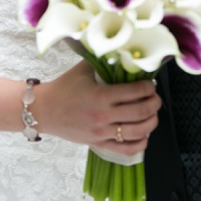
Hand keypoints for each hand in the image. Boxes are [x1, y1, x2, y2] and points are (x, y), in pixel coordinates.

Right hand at [33, 61, 159, 155]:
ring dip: (151, 123)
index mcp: (101, 95)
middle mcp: (103, 115)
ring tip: (153, 115)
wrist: (43, 110)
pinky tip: (143, 135)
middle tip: (156, 98)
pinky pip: (125, 149)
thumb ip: (103, 60)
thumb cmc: (63, 88)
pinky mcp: (98, 144)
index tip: (151, 84)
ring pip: (137, 132)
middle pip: (141, 112)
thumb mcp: (83, 70)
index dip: (149, 87)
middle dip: (155, 104)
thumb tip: (121, 51)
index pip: (135, 92)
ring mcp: (101, 132)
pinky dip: (140, 144)